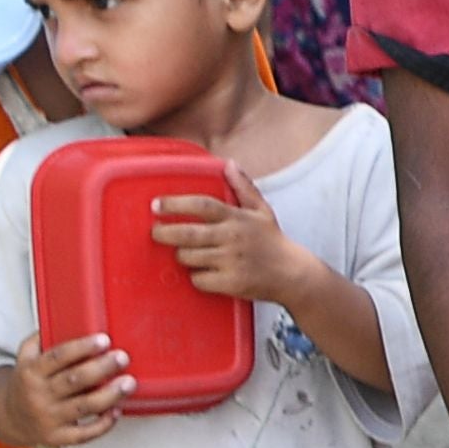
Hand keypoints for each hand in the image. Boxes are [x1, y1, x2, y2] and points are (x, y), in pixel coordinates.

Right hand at [0, 333, 134, 447]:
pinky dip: (103, 423)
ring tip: (129, 383)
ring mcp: (48, 418)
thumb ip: (40, 339)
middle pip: (74, 381)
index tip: (103, 339)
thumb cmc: (27, 382)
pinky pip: (84, 434)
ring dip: (110, 395)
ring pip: (84, 407)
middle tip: (123, 357)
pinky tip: (117, 410)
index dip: (81, 348)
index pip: (57, 357)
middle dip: (101, 368)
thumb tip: (64, 315)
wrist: (9, 418)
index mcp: (31, 372)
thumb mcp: (25, 358)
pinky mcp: (58, 437)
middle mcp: (39, 395)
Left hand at [148, 192, 327, 312]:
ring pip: (189, 257)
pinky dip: (197, 277)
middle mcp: (233, 238)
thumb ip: (244, 187)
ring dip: (182, 256)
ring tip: (185, 253)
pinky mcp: (231, 283)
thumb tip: (229, 164)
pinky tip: (204, 273)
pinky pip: (199, 280)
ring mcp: (231, 261)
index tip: (157, 205)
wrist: (293, 275)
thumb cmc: (273, 241)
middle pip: (188, 233)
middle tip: (155, 232)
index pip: (202, 206)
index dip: (176, 204)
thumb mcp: (262, 210)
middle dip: (165, 233)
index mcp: (237, 218)